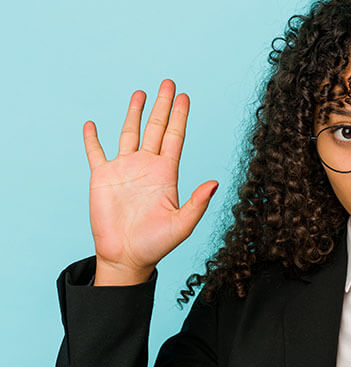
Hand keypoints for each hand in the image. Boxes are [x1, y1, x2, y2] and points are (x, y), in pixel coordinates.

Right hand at [83, 78, 218, 275]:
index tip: (184, 97)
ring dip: (134, 113)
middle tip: (168, 82)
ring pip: (129, 133)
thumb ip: (197, 203)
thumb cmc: (156, 244)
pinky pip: (96, 153)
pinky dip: (92, 139)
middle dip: (162, 106)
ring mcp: (124, 170)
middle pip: (156, 128)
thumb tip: (215, 183)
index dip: (180, 117)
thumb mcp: (182, 224)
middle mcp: (146, 168)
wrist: (126, 256)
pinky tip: (91, 124)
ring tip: (140, 93)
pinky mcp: (102, 177)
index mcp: (166, 175)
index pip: (175, 138)